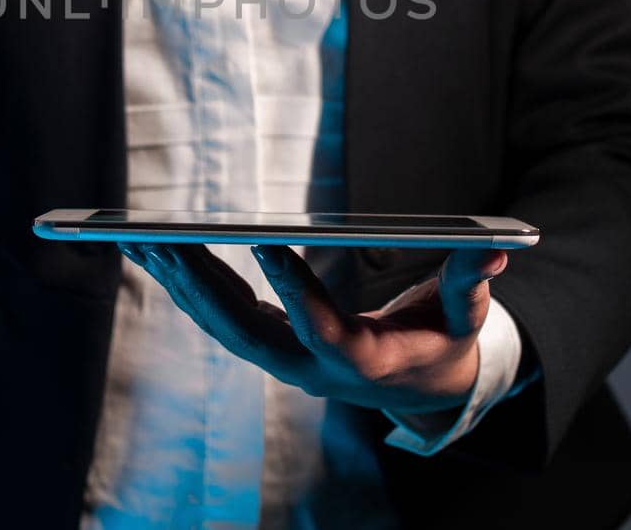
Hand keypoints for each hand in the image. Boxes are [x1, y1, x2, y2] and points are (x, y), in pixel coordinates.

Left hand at [123, 243, 507, 414]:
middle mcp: (311, 369)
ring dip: (178, 282)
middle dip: (202, 287)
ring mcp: (284, 361)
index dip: (297, 292)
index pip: (326, 331)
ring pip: (220, 325)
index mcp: (363, 362)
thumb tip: (493, 251)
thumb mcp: (464, 319)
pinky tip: (152, 249)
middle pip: (246, 333)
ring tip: (137, 238)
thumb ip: (470, 286)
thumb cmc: (444, 345)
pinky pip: (218, 316)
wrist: (421, 391)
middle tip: (162, 241)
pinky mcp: (267, 346)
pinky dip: (184, 283)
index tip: (266, 243)